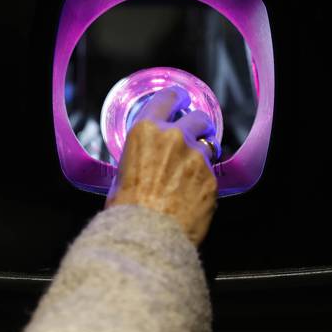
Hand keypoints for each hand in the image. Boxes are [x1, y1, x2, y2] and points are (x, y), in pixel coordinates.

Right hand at [105, 87, 218, 245]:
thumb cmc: (126, 209)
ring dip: (202, 155)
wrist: (146, 234)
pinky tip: (192, 196)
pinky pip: (211, 175)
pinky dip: (204, 182)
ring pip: (208, 146)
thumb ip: (138, 159)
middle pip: (198, 118)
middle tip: (195, 134)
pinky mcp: (211, 180)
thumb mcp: (121, 173)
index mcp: (146, 131)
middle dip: (198, 125)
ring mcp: (196, 158)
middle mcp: (174, 138)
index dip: (177, 96)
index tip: (182, 98)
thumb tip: (142, 165)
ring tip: (191, 171)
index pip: (168, 97)